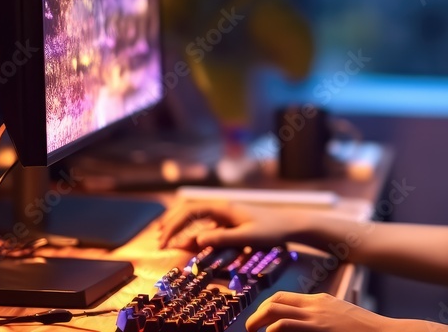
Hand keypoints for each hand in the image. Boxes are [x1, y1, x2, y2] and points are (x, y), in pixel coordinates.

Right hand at [157, 200, 298, 249]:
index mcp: (223, 208)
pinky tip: (184, 239)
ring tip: (162, 236)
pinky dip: (190, 229)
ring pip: (194, 215)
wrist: (289, 225)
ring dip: (177, 224)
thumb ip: (222, 238)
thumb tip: (196, 239)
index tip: (164, 240)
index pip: (189, 211)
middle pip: (187, 210)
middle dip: (170, 223)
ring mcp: (224, 213)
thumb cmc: (271, 230)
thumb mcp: (247, 236)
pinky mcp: (228, 221)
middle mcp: (221, 207)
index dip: (173, 225)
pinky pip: (203, 223)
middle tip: (158, 240)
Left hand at [244, 292, 392, 331]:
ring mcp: (316, 318)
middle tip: (251, 329)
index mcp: (320, 301)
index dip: (264, 308)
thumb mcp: (340, 319)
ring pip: (275, 311)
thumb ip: (322, 319)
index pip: (283, 298)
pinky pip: (286, 325)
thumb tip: (307, 326)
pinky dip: (272, 331)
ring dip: (258, 322)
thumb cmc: (365, 331)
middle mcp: (315, 306)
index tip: (258, 321)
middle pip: (274, 302)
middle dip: (256, 315)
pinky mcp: (318, 329)